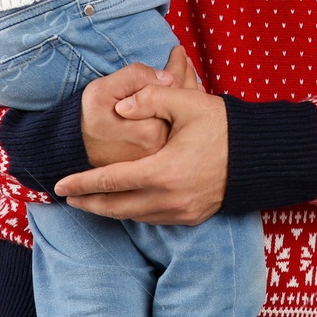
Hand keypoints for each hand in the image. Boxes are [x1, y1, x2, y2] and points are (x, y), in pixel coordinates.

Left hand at [57, 83, 229, 225]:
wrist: (257, 153)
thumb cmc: (222, 124)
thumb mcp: (187, 102)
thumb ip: (151, 97)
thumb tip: (121, 108)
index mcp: (163, 170)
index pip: (111, 181)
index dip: (82, 182)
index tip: (59, 185)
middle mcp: (168, 198)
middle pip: (116, 207)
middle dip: (88, 202)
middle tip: (68, 197)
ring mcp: (180, 212)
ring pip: (132, 216)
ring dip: (109, 209)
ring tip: (91, 199)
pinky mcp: (190, 218)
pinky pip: (152, 219)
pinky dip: (133, 212)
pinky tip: (126, 202)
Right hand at [79, 46, 198, 166]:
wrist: (72, 151)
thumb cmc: (86, 118)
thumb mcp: (102, 90)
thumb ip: (134, 79)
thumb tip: (167, 76)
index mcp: (150, 129)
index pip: (173, 90)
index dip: (177, 65)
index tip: (179, 50)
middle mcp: (160, 145)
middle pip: (182, 103)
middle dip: (185, 76)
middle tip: (185, 57)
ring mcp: (160, 153)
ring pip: (181, 116)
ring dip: (185, 90)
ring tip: (186, 70)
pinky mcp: (156, 157)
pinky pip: (174, 127)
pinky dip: (179, 108)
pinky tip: (181, 94)